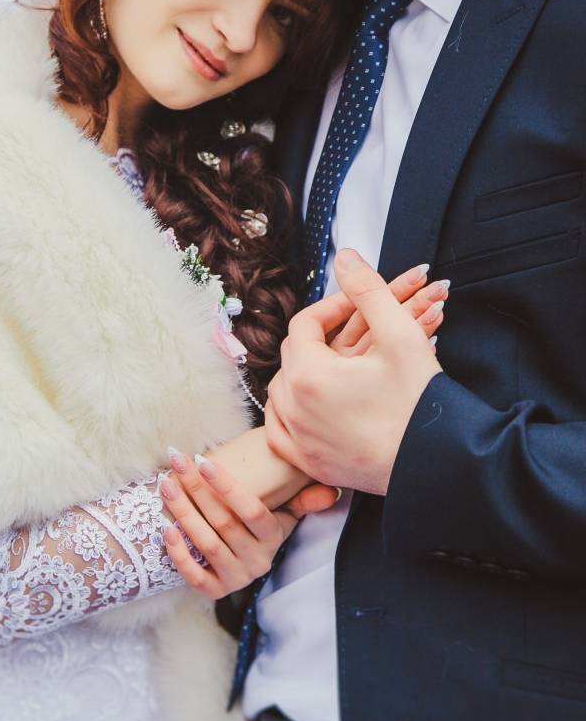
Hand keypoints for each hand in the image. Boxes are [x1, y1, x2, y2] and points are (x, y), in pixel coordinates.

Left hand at [159, 449, 338, 598]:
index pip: (251, 510)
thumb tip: (331, 491)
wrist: (241, 560)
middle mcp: (258, 560)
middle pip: (223, 522)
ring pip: (206, 544)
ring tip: (166, 485)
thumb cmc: (257, 526)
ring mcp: (237, 578)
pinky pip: (195, 576)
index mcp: (274, 537)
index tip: (201, 460)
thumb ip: (302, 499)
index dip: (226, 486)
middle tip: (175, 462)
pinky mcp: (216, 591)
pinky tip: (165, 528)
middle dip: (196, 489)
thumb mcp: (283, 513)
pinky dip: (179, 554)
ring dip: (183, 513)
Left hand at [266, 249, 442, 496]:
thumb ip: (368, 290)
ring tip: (334, 363)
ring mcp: (298, 440)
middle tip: (351, 332)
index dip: (331, 308)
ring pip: (283, 392)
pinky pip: (281, 432)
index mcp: (309, 374)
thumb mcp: (400, 335)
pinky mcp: (309, 464)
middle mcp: (293, 408)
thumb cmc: (420, 401)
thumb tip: (345, 256)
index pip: (305, 324)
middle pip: (293, 355)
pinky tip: (310, 405)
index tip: (356, 306)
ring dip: (302, 373)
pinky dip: (291, 414)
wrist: (438, 464)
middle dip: (320, 338)